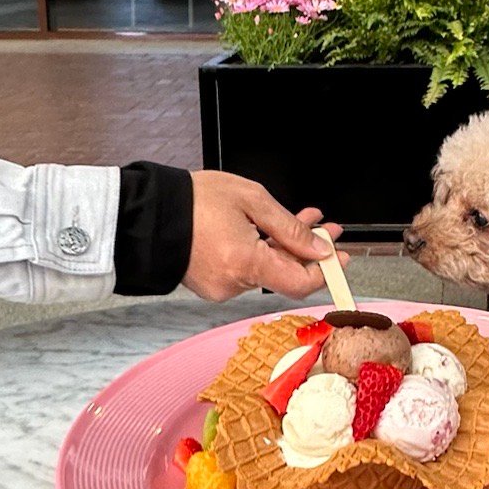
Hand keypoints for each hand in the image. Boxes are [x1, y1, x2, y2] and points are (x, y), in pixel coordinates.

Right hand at [183, 171, 347, 301]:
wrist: (148, 212)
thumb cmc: (194, 200)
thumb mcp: (251, 200)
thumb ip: (289, 228)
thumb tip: (319, 248)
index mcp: (245, 263)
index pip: (299, 283)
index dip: (325, 271)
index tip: (341, 256)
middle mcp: (233, 283)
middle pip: (285, 274)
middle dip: (308, 249)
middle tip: (325, 227)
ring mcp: (220, 287)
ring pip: (268, 270)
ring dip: (286, 247)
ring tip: (301, 220)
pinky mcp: (211, 285)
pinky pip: (247, 270)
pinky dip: (263, 252)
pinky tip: (272, 231)